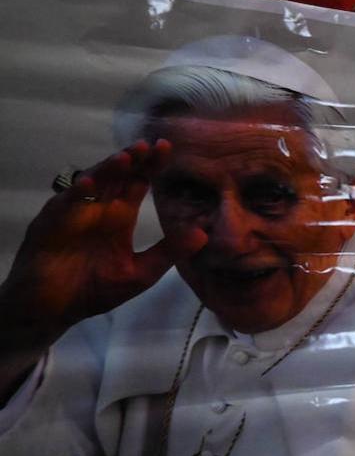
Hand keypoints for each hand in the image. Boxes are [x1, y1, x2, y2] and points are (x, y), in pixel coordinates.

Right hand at [0, 140, 205, 343]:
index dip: (150, 166)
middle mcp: (98, 208)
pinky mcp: (50, 225)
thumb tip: (203, 235)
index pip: (137, 182)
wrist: (54, 309)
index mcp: (119, 216)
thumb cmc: (94, 289)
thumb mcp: (140, 273)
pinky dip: (76, 194)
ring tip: (126, 157)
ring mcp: (74, 213)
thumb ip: (168, 252)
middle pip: (117, 176)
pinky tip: (90, 184)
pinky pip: (64, 205)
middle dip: (132, 159)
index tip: (166, 148)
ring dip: (107, 169)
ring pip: (92, 183)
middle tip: (151, 145)